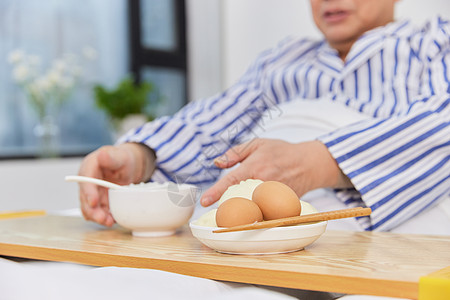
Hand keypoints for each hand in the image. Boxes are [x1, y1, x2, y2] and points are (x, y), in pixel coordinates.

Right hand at [78, 143, 155, 225]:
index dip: (89, 192)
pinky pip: (98, 211)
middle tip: (102, 218)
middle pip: (85, 198)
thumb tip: (102, 155)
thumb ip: (111, 157)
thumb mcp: (119, 156)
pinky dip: (104, 217)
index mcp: (89, 167)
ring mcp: (92, 192)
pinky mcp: (98, 201)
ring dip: (98, 216)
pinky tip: (112, 220)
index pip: (85, 181)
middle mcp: (87, 181)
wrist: (128, 166)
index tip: (94, 202)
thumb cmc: (123, 159)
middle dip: (92, 210)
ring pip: (90, 208)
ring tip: (109, 222)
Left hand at [200, 139, 351, 206]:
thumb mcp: (257, 144)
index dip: (216, 191)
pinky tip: (260, 205)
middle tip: (224, 205)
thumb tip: (217, 163)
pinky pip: (267, 210)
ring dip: (245, 208)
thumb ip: (234, 153)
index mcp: (255, 165)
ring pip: (253, 206)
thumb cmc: (280, 151)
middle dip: (230, 203)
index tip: (204, 201)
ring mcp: (274, 193)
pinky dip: (260, 209)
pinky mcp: (282, 203)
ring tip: (243, 205)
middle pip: (240, 198)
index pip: (231, 180)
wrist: (308, 163)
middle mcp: (263, 181)